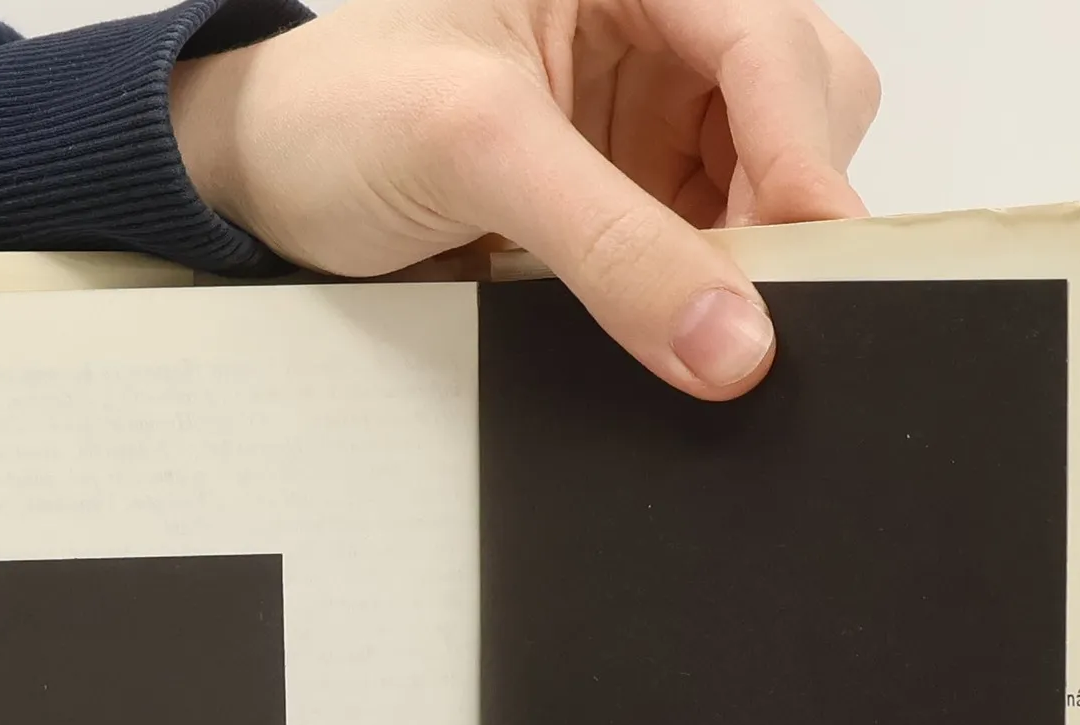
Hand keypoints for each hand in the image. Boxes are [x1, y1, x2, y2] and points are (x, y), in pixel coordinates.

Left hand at [172, 0, 878, 398]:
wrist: (262, 189)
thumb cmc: (333, 116)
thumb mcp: (473, 149)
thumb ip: (610, 243)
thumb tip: (730, 339)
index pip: (767, 40)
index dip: (804, 155)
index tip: (817, 263)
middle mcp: (654, 26)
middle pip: (800, 104)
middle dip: (786, 205)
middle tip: (751, 307)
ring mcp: (647, 115)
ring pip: (769, 182)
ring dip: (750, 258)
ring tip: (692, 318)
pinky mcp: (629, 194)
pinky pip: (713, 245)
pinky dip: (709, 291)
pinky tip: (670, 323)